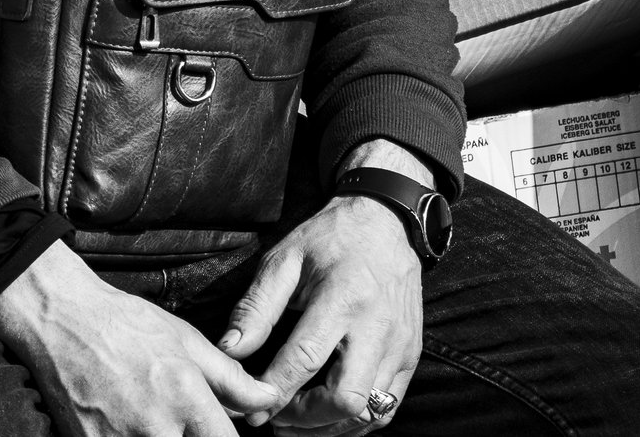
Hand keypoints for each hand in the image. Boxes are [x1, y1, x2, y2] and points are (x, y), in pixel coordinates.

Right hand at [0, 241, 284, 436]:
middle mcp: (156, 429)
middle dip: (194, 436)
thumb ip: (232, 379)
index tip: (221, 430)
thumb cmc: (126, 324)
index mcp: (186, 399)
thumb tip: (269, 399)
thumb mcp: (187, 341)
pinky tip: (130, 422)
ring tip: (155, 415)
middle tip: (184, 419)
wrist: (60, 320)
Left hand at [221, 143, 428, 433]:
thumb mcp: (284, 260)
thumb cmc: (330, 239)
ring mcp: (400, 345)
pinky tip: (329, 414)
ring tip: (297, 420)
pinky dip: (357, 421)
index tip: (250, 410)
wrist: (387, 222)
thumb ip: (256, 308)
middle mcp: (377, 327)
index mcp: (342, 298)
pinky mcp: (411, 355)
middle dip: (305, 419)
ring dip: (329, 426)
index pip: (305, 360)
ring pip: (368, 413)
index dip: (275, 393)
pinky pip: (387, 407)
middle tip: (276, 416)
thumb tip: (229, 351)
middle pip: (345, 399)